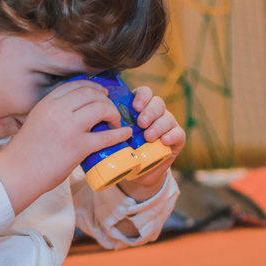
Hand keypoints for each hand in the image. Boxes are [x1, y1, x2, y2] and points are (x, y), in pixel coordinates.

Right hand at [0, 80, 130, 214]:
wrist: (18, 172)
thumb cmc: (26, 151)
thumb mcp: (36, 120)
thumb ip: (54, 113)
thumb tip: (75, 111)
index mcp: (47, 103)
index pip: (76, 85)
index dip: (93, 87)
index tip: (101, 94)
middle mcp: (58, 111)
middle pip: (91, 93)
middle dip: (105, 100)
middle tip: (110, 110)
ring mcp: (69, 128)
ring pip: (101, 109)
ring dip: (113, 113)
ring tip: (116, 122)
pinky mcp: (78, 147)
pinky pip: (107, 136)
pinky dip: (120, 134)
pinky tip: (125, 134)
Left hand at [117, 86, 184, 201]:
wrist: (138, 171)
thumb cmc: (123, 149)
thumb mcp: (113, 136)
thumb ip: (106, 125)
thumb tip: (87, 118)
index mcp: (140, 107)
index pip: (144, 93)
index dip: (141, 97)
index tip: (135, 106)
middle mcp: (155, 113)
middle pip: (157, 103)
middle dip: (149, 111)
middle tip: (141, 122)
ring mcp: (167, 124)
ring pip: (167, 117)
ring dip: (158, 125)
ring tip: (148, 136)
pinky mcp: (177, 138)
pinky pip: (178, 133)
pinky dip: (172, 136)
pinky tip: (165, 141)